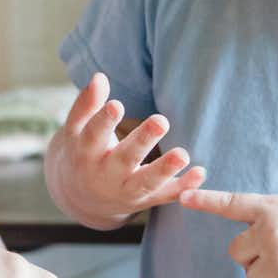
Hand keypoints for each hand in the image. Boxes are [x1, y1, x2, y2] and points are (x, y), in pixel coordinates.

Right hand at [44, 74, 205, 229]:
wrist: (85, 199)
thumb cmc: (83, 154)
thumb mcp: (77, 131)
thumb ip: (88, 105)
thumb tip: (99, 77)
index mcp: (85, 154)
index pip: (94, 136)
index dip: (104, 121)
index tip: (117, 105)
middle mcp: (105, 175)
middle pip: (124, 159)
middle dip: (142, 142)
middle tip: (161, 121)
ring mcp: (126, 190)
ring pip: (146, 182)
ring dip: (165, 170)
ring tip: (183, 154)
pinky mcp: (145, 200)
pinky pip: (165, 195)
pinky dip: (183, 187)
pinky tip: (200, 173)